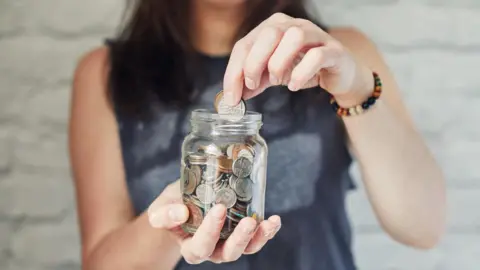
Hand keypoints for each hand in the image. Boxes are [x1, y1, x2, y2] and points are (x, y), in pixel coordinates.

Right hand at [147, 180, 281, 263]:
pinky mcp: (242, 233)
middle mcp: (213, 250)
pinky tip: (274, 220)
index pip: (200, 247)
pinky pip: (257, 237)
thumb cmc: (171, 207)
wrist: (182, 203)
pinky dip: (267, 230)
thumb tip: (181, 212)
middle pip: (228, 253)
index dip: (211, 231)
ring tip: (268, 223)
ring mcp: (229, 243)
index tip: (219, 208)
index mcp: (191, 247)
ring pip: (247, 249)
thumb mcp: (159, 209)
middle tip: (248, 221)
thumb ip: (164, 214)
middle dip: (240, 239)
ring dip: (259, 237)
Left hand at [223, 12, 373, 106]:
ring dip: (279, 63)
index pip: (245, 44)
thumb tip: (234, 96)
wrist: (340, 76)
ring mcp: (316, 35)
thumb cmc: (304, 70)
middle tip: (253, 85)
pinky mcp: (334, 50)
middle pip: (268, 34)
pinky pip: (317, 55)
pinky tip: (294, 85)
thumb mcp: (273, 75)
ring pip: (294, 37)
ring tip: (277, 82)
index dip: (234, 71)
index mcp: (273, 27)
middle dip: (254, 63)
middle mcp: (293, 25)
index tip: (231, 97)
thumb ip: (254, 81)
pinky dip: (301, 72)